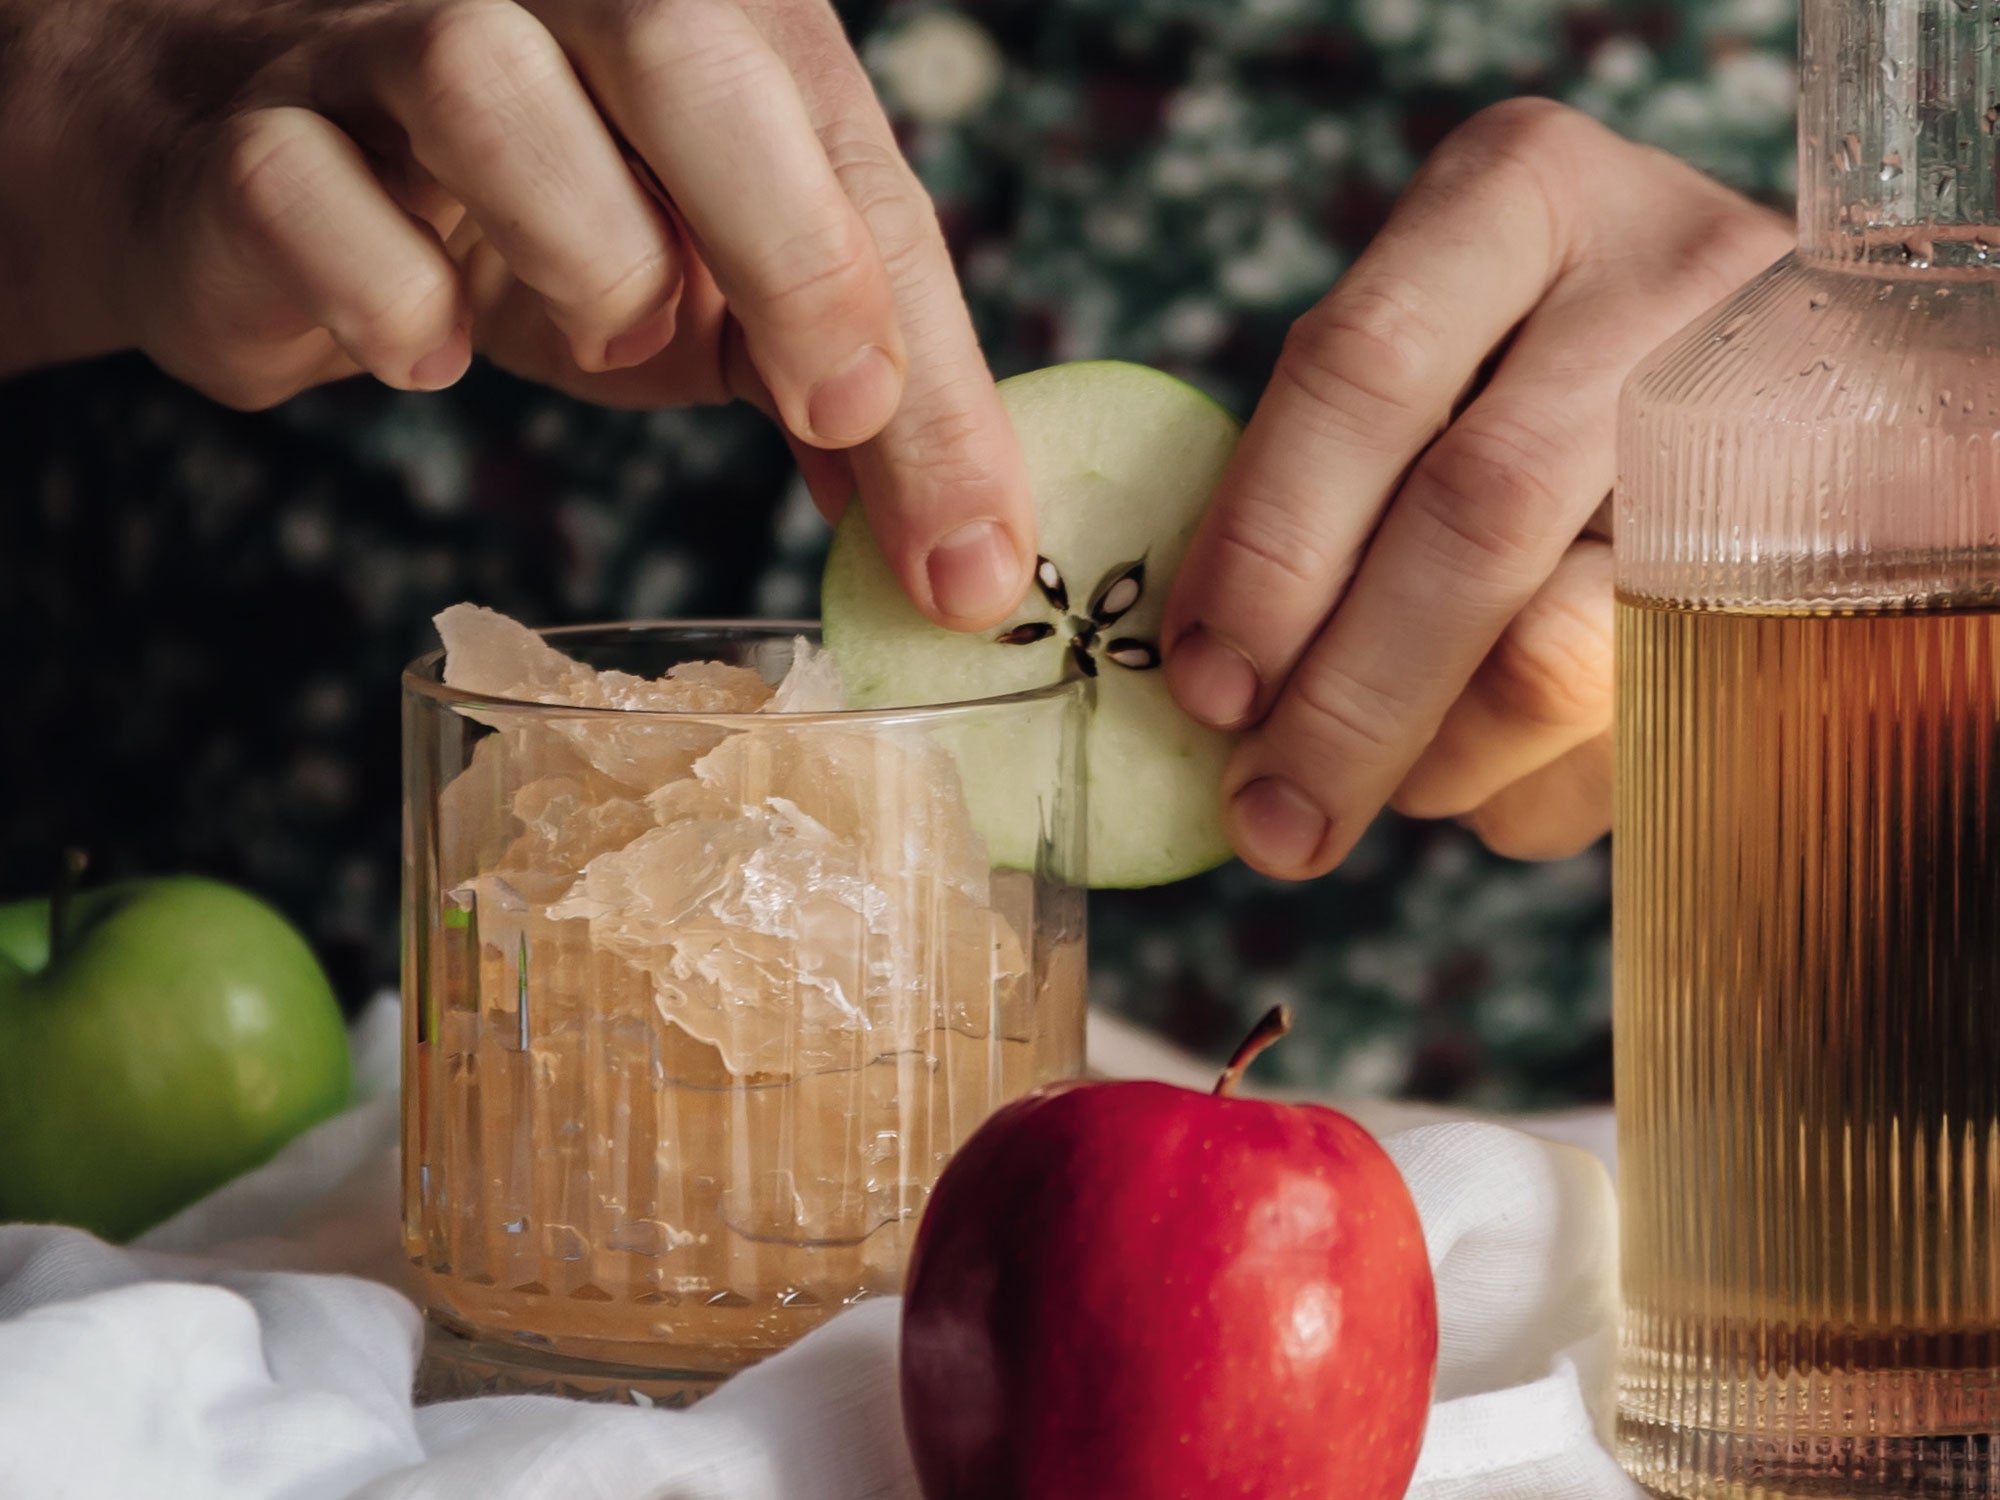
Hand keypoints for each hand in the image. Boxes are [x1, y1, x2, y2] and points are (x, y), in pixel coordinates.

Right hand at [0, 0, 1030, 628]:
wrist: (272, 188)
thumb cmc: (531, 229)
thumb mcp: (718, 298)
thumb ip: (835, 388)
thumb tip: (961, 552)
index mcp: (712, 23)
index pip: (855, 164)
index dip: (929, 355)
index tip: (969, 543)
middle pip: (688, 52)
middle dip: (795, 255)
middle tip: (833, 413)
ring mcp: (379, 42)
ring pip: (483, 75)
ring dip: (586, 254)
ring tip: (609, 336)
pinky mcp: (250, 138)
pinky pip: (307, 196)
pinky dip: (391, 302)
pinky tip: (431, 349)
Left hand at [1161, 100, 1791, 875]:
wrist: (1755, 359)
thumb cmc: (1514, 370)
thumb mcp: (1411, 362)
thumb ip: (1320, 479)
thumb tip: (1220, 695)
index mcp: (1518, 191)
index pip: (1363, 371)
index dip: (1270, 546)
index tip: (1205, 690)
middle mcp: (1667, 272)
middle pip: (1476, 513)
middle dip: (1349, 697)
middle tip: (1270, 825)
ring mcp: (1770, 408)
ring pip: (1573, 640)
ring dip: (1444, 755)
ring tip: (1386, 784)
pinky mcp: (1829, 548)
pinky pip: (1650, 720)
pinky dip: (1540, 781)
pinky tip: (1497, 773)